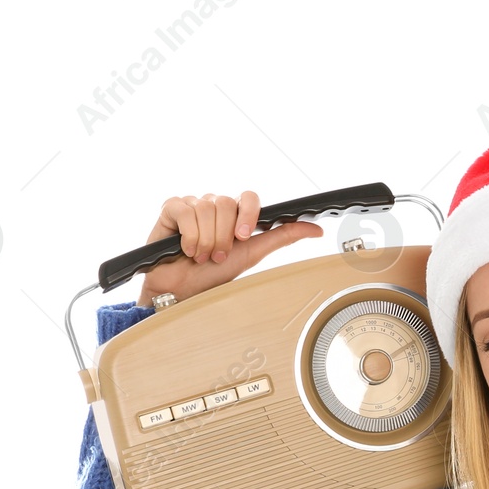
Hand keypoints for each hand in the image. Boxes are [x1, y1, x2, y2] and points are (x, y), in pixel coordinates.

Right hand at [136, 192, 324, 306]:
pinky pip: (185, 210)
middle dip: (222, 236)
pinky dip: (189, 236)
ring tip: (201, 256)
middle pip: (225, 203)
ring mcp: (193, 205)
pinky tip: (186, 249)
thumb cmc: (214, 274)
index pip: (249, 197)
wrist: (182, 291)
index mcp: (235, 214)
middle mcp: (215, 206)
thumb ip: (282, 237)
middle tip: (218, 255)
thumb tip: (315, 229)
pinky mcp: (172, 208)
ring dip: (206, 240)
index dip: (247, 215)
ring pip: (206, 208)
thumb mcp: (253, 254)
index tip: (243, 237)